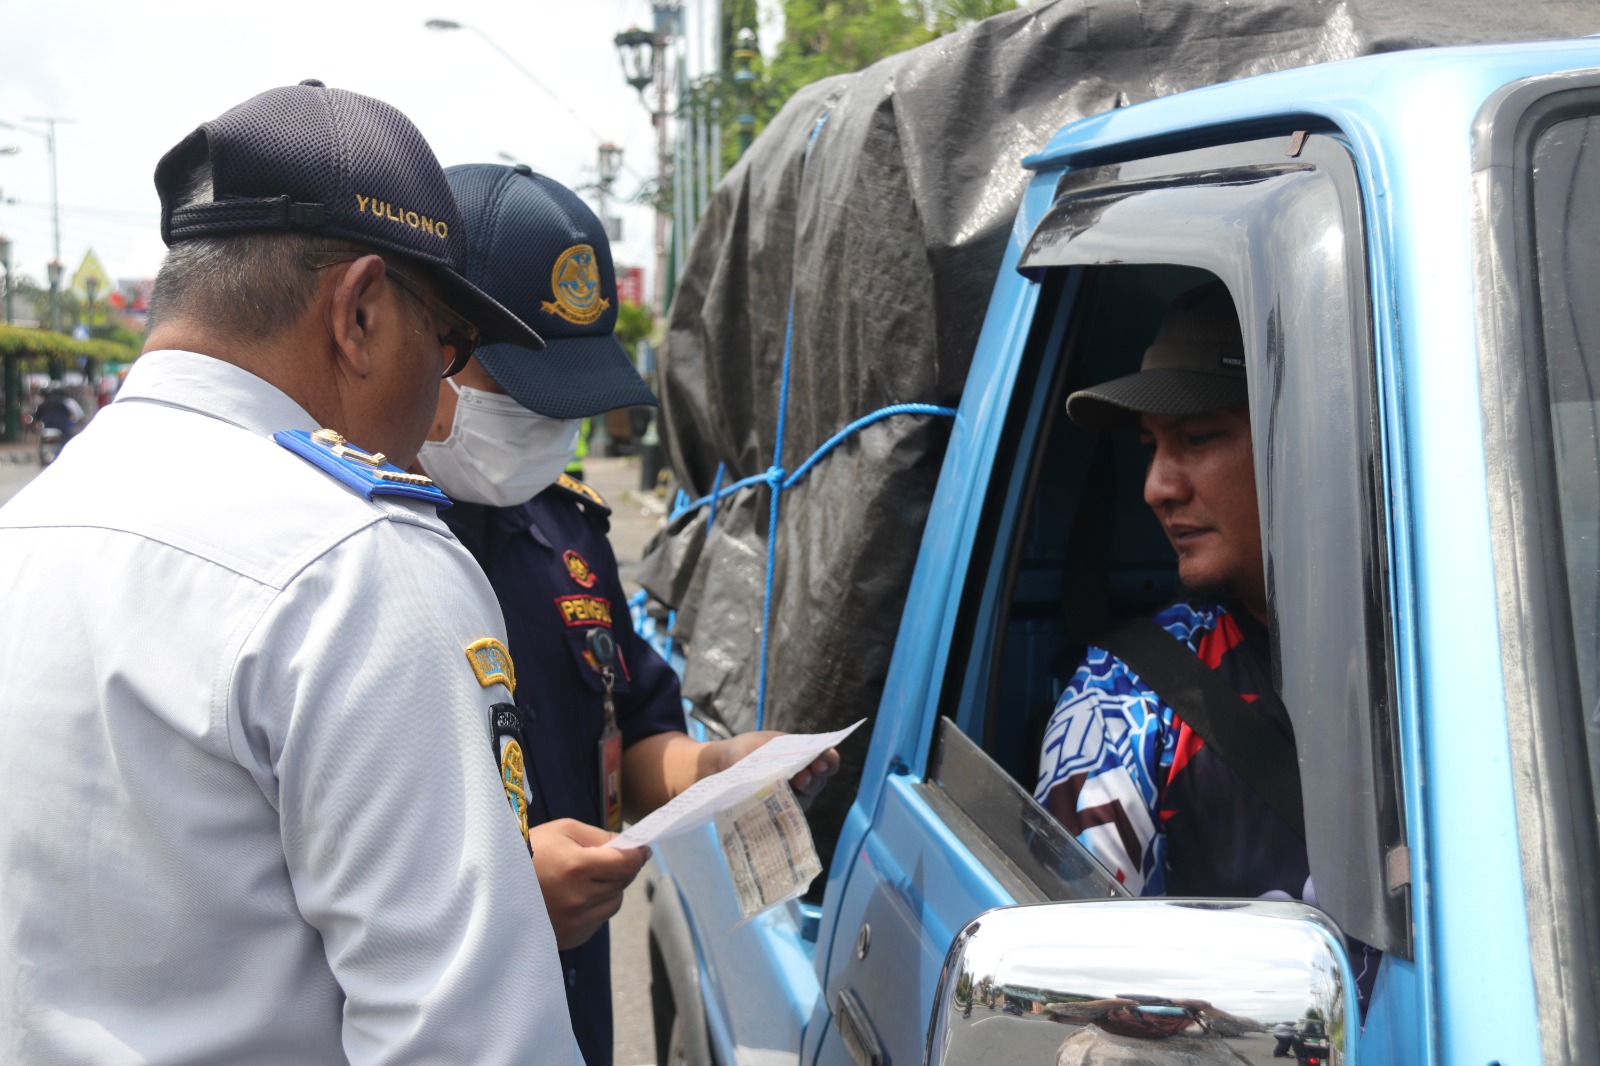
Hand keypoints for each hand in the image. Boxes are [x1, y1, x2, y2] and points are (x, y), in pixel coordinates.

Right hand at [527, 819, 649, 949]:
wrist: (492, 884)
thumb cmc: (529, 850)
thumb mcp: (564, 830)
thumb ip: (600, 837)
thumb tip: (630, 846)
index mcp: (577, 867)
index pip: (626, 864)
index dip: (637, 855)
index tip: (642, 849)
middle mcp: (578, 899)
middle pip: (622, 884)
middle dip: (621, 870)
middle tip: (609, 860)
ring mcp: (573, 922)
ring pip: (612, 904)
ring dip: (609, 890)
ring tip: (585, 880)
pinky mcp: (568, 938)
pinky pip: (597, 922)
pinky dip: (593, 909)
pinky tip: (573, 898)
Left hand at [710, 731, 840, 810]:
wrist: (726, 764)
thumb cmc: (748, 750)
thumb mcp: (762, 744)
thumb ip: (778, 752)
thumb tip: (788, 767)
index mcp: (806, 756)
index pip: (828, 760)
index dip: (828, 761)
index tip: (820, 763)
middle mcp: (806, 777)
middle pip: (818, 781)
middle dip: (812, 779)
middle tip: (801, 777)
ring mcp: (795, 795)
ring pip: (804, 799)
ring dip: (797, 795)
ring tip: (787, 790)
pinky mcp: (781, 811)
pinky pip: (786, 813)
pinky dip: (781, 808)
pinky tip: (772, 805)